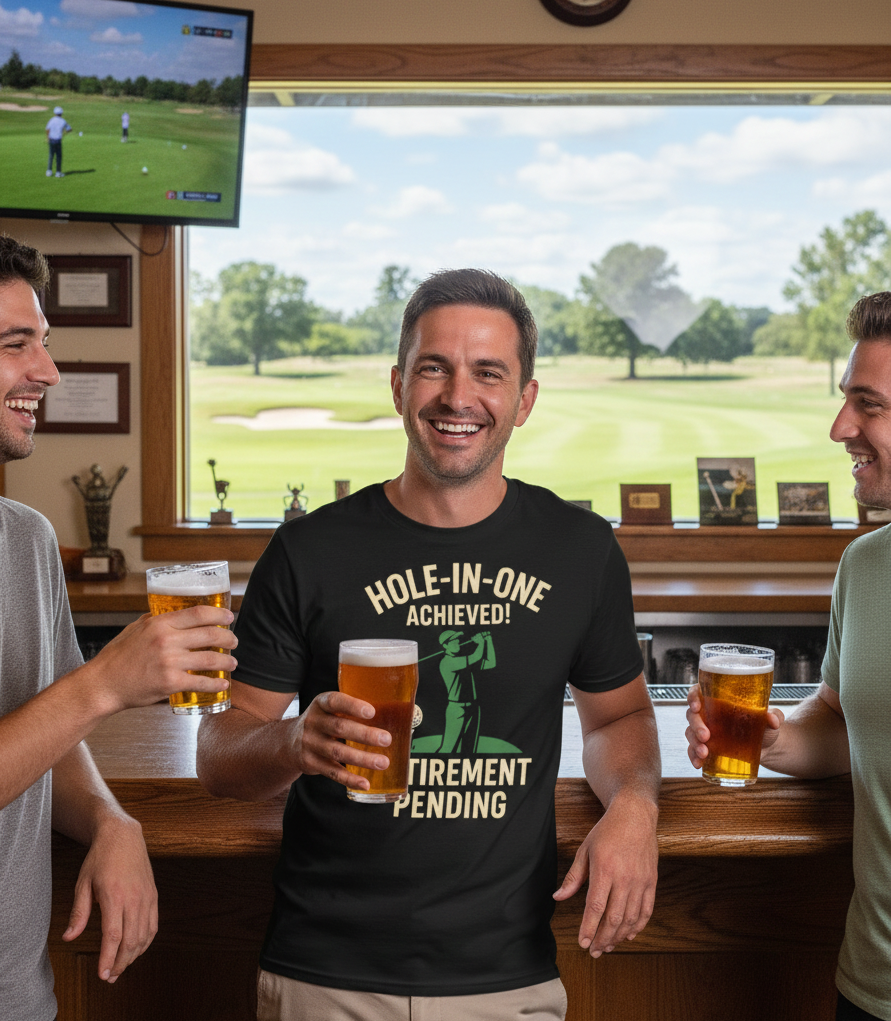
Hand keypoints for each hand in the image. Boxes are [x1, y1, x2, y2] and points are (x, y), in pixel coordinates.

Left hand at [62, 815, 157, 982]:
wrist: (123, 835)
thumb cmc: (100, 858)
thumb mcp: (83, 883)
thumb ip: (78, 913)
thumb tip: (69, 937)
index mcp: (114, 895)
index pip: (113, 936)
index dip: (108, 958)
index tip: (102, 974)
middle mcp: (134, 898)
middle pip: (131, 940)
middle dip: (120, 963)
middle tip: (109, 976)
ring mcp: (147, 897)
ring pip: (144, 935)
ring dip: (133, 955)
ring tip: (120, 966)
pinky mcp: (153, 895)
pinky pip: (153, 925)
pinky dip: (146, 941)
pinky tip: (136, 949)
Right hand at [80, 607, 237, 714]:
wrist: (103, 684)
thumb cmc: (117, 657)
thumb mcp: (135, 629)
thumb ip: (156, 620)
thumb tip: (174, 612)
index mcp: (159, 624)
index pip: (198, 613)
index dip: (219, 614)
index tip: (229, 617)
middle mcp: (167, 640)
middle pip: (210, 635)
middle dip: (228, 638)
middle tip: (233, 642)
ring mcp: (169, 662)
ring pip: (211, 659)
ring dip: (227, 661)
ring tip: (232, 663)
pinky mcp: (170, 683)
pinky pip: (201, 682)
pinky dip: (216, 684)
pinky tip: (223, 684)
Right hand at [286, 691, 393, 789]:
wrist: (287, 742)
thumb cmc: (322, 721)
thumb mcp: (329, 709)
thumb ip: (351, 709)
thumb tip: (396, 712)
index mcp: (321, 704)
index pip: (335, 701)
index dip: (352, 706)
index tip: (371, 711)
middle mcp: (313, 722)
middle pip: (339, 728)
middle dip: (365, 735)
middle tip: (387, 739)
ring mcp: (310, 744)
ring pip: (338, 752)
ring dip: (362, 758)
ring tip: (383, 763)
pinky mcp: (310, 763)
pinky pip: (332, 772)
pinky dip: (349, 779)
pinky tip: (365, 782)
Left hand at [553, 795, 657, 956]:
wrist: (635, 815)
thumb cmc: (607, 831)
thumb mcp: (585, 849)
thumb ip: (574, 877)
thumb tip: (558, 897)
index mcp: (605, 870)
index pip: (595, 908)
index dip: (588, 928)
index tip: (582, 942)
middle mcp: (624, 878)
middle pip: (614, 918)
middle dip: (602, 938)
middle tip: (593, 951)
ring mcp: (640, 881)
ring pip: (631, 919)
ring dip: (618, 936)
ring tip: (607, 946)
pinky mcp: (652, 882)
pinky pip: (646, 911)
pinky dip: (638, 926)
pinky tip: (629, 934)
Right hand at [685, 683, 784, 769]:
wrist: (766, 747)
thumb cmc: (764, 726)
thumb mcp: (769, 719)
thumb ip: (773, 715)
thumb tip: (773, 719)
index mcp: (718, 699)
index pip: (698, 691)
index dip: (693, 696)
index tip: (696, 706)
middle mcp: (708, 713)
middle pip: (692, 714)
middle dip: (696, 725)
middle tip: (706, 736)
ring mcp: (705, 731)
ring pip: (690, 732)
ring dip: (694, 743)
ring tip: (704, 753)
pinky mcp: (706, 747)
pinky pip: (692, 750)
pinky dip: (693, 756)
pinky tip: (699, 764)